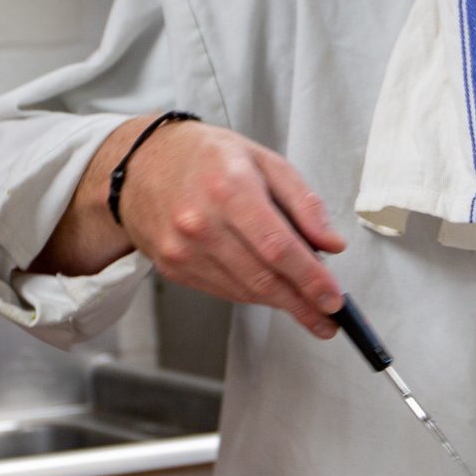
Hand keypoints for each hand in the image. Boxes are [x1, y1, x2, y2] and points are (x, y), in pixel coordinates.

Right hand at [114, 120, 348, 336]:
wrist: (142, 163)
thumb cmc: (207, 158)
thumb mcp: (265, 161)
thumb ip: (304, 203)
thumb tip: (331, 244)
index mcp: (230, 188)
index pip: (278, 247)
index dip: (311, 279)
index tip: (333, 299)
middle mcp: (201, 221)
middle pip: (262, 278)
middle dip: (302, 303)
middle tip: (329, 317)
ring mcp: (183, 248)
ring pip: (245, 291)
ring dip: (280, 302)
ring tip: (306, 304)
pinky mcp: (172, 267)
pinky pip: (224, 291)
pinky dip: (252, 294)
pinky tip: (270, 290)